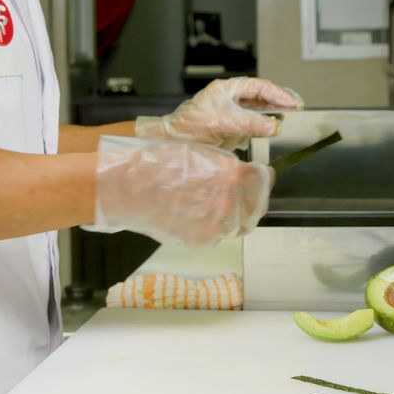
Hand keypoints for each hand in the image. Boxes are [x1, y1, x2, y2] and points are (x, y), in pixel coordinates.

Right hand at [89, 136, 271, 247]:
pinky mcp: (201, 241)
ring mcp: (215, 226)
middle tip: (240, 196)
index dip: (262, 179)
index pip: (264, 181)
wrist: (129, 186)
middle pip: (256, 207)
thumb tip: (245, 176)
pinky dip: (210, 228)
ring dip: (231, 216)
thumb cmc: (158, 163)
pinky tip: (194, 215)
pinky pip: (215, 236)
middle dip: (251, 200)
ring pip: (237, 225)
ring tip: (211, 206)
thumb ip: (227, 166)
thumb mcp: (199, 153)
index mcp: (232, 175)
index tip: (259, 179)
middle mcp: (229, 203)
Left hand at [135, 77, 303, 150]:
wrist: (172, 142)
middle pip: (260, 96)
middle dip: (278, 102)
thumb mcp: (224, 122)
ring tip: (287, 120)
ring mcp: (229, 113)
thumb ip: (250, 123)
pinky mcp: (228, 128)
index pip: (259, 87)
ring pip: (256, 111)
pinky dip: (260, 128)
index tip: (294, 103)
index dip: (278, 93)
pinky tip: (269, 132)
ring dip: (271, 116)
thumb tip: (274, 126)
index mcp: (227, 89)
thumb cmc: (190, 127)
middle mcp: (229, 99)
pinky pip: (250, 125)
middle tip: (296, 108)